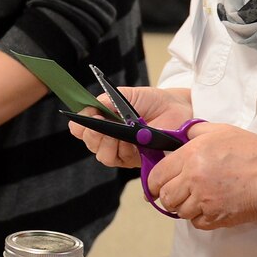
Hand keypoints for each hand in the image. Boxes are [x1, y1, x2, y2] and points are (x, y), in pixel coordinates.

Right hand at [68, 86, 195, 169]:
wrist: (176, 108)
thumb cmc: (151, 101)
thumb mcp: (125, 95)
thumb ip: (105, 101)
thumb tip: (88, 110)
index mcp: (103, 121)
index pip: (80, 129)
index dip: (80, 125)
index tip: (88, 116)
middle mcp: (109, 138)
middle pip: (89, 143)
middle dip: (93, 134)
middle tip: (102, 123)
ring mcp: (122, 150)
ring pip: (103, 155)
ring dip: (107, 143)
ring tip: (117, 132)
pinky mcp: (135, 161)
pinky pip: (120, 160)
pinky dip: (121, 150)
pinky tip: (128, 140)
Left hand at [144, 123, 256, 230]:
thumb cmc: (252, 151)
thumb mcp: (220, 131)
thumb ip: (193, 132)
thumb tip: (177, 136)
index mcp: (191, 156)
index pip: (157, 175)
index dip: (154, 180)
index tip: (157, 182)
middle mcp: (194, 180)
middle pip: (165, 197)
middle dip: (167, 195)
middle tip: (176, 191)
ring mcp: (205, 201)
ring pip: (179, 212)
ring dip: (183, 207)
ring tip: (195, 198)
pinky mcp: (218, 217)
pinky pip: (196, 223)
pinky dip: (198, 217)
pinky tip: (208, 207)